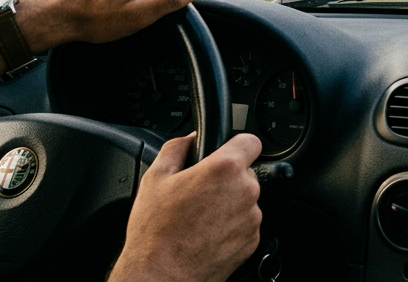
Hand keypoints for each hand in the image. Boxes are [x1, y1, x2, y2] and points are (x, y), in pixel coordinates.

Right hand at [110, 133, 263, 281]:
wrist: (161, 276)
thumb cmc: (156, 232)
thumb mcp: (155, 178)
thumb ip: (176, 148)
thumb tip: (189, 139)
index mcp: (225, 169)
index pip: (250, 141)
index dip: (237, 145)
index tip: (227, 151)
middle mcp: (246, 191)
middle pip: (245, 173)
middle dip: (225, 179)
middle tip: (198, 193)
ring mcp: (251, 219)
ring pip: (245, 199)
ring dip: (228, 204)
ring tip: (198, 218)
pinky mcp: (252, 241)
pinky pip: (245, 223)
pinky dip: (230, 226)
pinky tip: (206, 233)